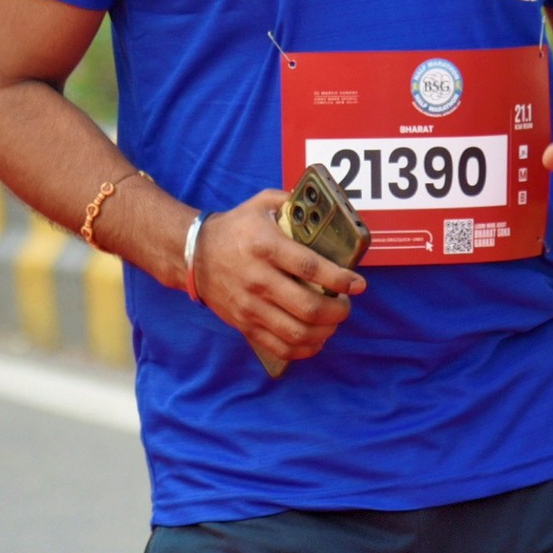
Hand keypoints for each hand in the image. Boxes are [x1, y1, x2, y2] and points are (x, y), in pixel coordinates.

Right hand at [192, 194, 363, 369]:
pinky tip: (315, 339)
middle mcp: (258, 279)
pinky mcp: (245, 324)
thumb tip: (327, 208)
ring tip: (333, 322)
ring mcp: (250, 306)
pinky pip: (279, 347)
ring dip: (325, 331)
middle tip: (345, 304)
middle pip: (308, 307)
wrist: (194, 254)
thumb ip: (293, 202)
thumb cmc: (235, 228)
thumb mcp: (262, 204)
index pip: (309, 268)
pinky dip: (304, 349)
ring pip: (296, 332)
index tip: (359, 284)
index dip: (340, 279)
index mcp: (266, 246)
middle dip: (338, 311)